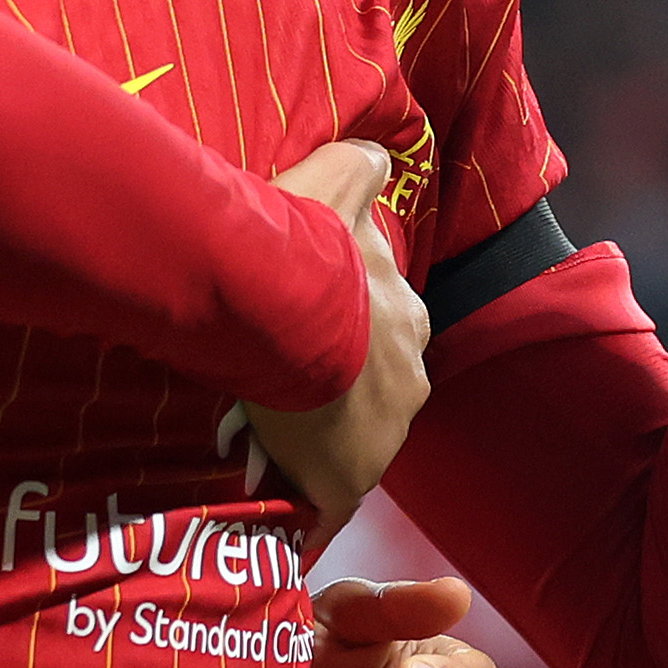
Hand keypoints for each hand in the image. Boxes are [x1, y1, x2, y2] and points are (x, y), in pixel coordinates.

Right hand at [242, 141, 429, 539]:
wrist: (282, 312)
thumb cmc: (306, 249)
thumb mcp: (335, 181)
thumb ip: (360, 166)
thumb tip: (377, 155)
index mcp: (407, 314)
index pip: (379, 325)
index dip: (340, 328)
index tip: (300, 330)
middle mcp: (409, 375)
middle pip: (367, 386)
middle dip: (332, 387)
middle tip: (273, 384)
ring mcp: (382, 435)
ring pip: (344, 440)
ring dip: (313, 439)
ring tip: (258, 436)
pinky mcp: (346, 482)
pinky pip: (323, 503)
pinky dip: (304, 506)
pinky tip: (274, 512)